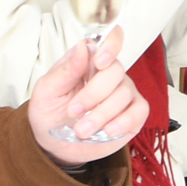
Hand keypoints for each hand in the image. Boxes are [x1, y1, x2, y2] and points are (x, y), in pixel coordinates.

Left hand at [25, 30, 150, 161]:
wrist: (55, 145)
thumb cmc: (50, 113)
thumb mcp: (47, 91)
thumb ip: (66, 70)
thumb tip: (83, 47)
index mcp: (89, 61)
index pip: (111, 41)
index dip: (111, 46)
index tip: (99, 62)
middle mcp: (110, 74)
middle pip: (115, 71)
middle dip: (93, 94)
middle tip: (73, 110)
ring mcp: (124, 93)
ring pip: (124, 93)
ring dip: (101, 114)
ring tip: (81, 130)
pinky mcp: (133, 114)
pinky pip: (139, 111)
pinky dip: (124, 121)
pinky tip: (107, 130)